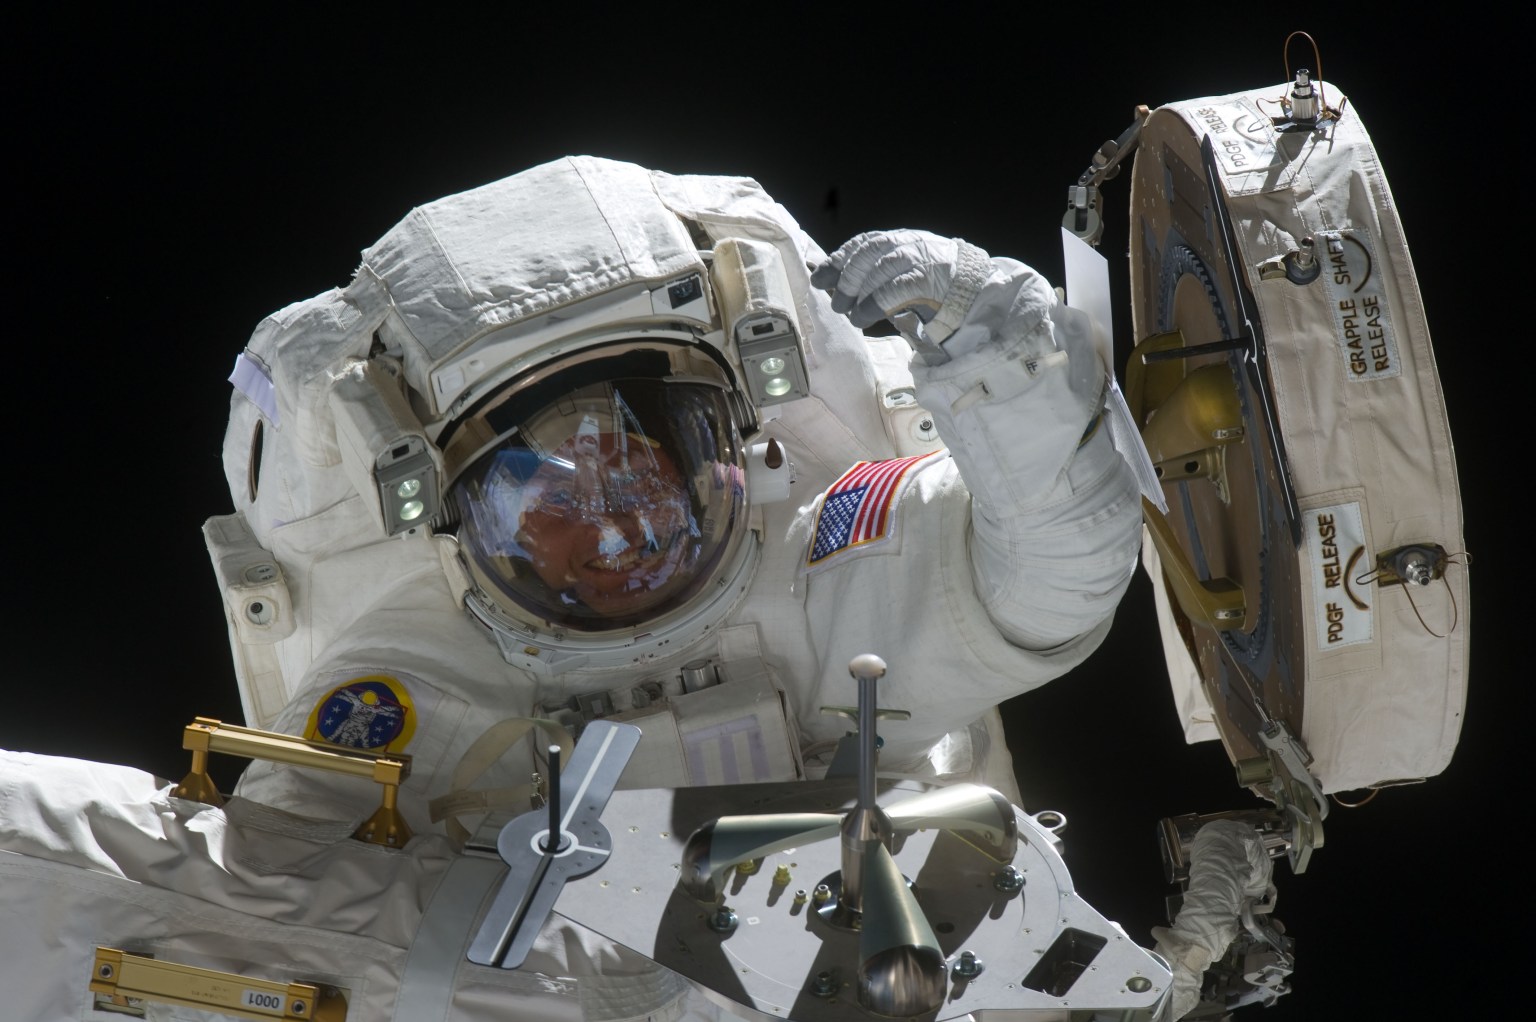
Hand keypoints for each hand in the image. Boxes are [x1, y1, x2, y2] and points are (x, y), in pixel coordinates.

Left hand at [811, 230, 987, 341]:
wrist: (978, 290)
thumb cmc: (937, 286)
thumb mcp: (907, 271)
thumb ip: (879, 274)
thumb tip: (837, 285)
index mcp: (902, 240)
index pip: (865, 242)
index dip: (840, 258)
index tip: (821, 275)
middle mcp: (911, 244)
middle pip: (870, 252)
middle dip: (846, 275)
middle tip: (835, 300)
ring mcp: (922, 259)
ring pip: (881, 268)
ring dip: (858, 290)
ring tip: (847, 311)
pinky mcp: (930, 280)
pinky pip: (895, 289)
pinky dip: (874, 304)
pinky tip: (863, 318)